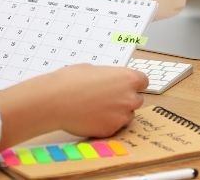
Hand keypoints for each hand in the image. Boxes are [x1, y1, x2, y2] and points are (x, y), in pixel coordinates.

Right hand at [0, 64, 147, 147]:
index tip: (127, 86)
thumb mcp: (93, 69)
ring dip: (117, 113)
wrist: (56, 101)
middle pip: (137, 99)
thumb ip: (108, 76)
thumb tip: (108, 81)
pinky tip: (92, 117)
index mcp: (128, 78)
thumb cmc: (70, 81)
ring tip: (97, 108)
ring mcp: (122, 116)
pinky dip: (106, 124)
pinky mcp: (112, 130)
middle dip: (126, 99)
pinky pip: (114, 127)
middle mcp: (130, 97)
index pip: (143, 81)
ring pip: (127, 115)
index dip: (134, 84)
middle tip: (108, 99)